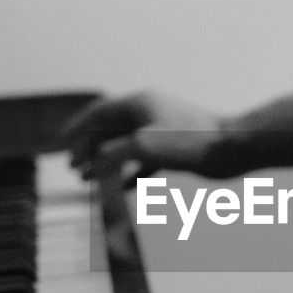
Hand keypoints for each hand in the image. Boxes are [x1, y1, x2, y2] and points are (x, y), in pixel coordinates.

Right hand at [61, 90, 244, 182]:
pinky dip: (130, 173)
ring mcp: (162, 131)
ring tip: (89, 179)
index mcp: (139, 103)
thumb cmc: (191, 141)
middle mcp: (149, 113)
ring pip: (125, 146)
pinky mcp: (174, 149)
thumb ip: (112, 155)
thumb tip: (90, 167)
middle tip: (73, 169)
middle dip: (88, 148)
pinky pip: (145, 160)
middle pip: (109, 129)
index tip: (60, 143)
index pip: (98, 112)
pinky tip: (122, 188)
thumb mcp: (143, 146)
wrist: (232, 147)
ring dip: (106, 162)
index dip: (76, 127)